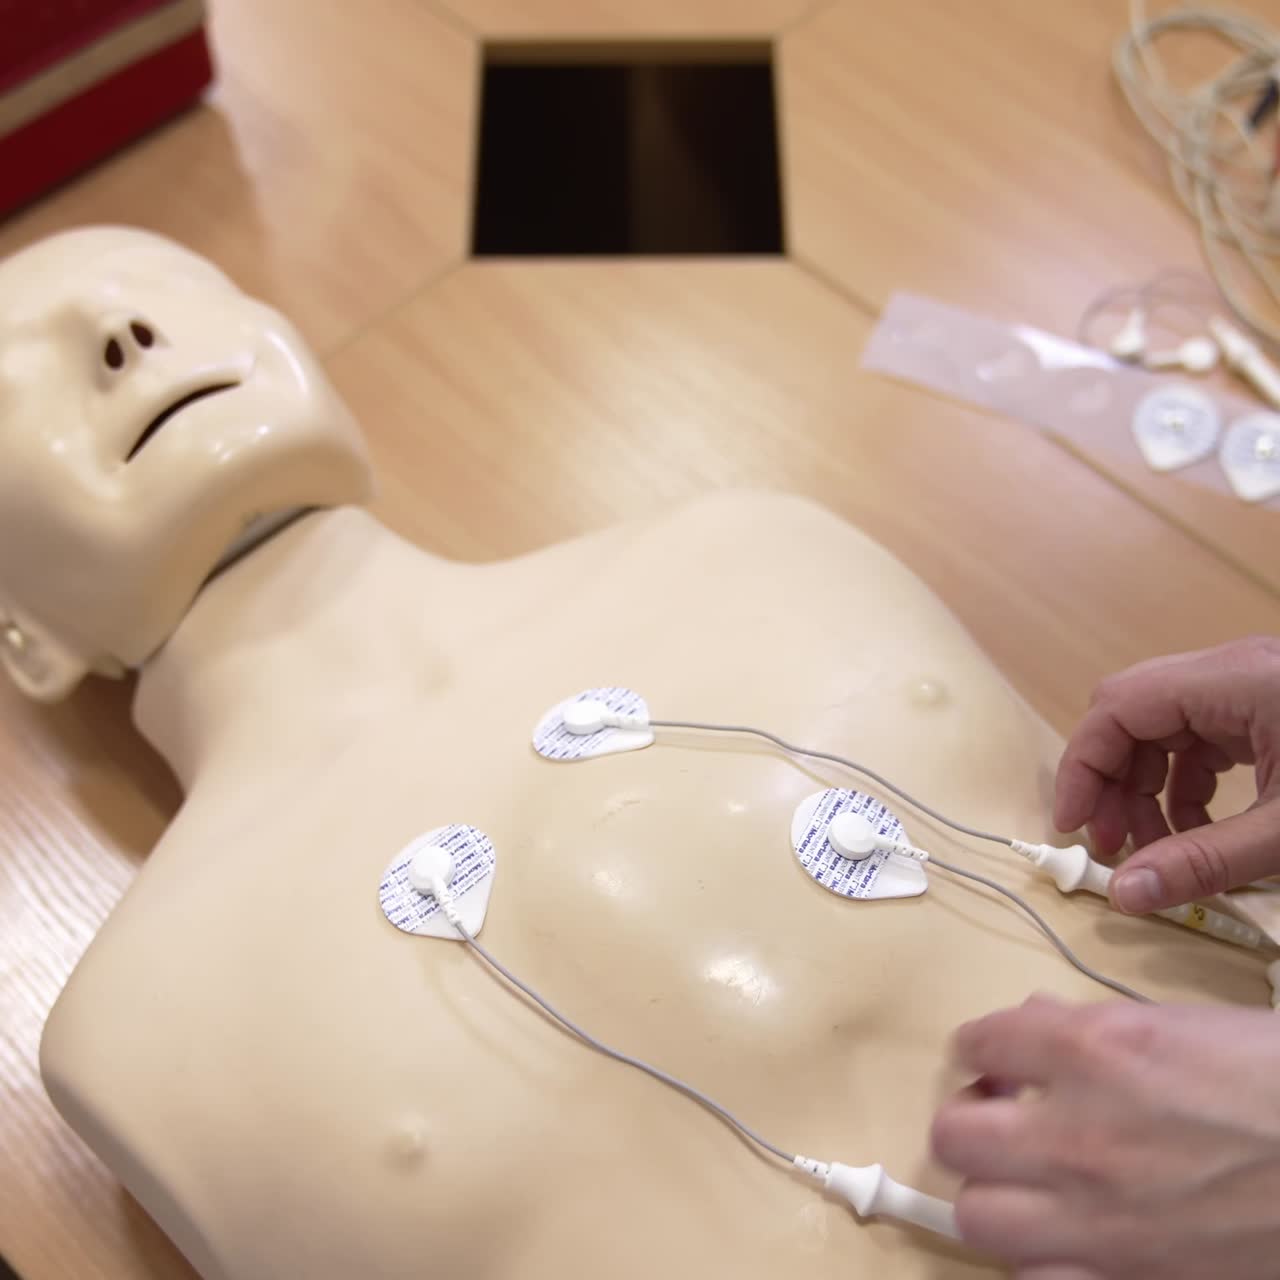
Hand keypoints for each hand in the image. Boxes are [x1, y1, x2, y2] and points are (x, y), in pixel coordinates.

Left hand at [932, 995, 1279, 1278]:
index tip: (1000, 1058)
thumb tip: (1037, 1029)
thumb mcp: (1184, 1023)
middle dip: (974, 1121)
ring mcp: (1102, 1221)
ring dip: (998, 1194)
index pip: (977, 1041)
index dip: (986, 1048)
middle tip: (1007, 1119)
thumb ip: (1095, 1026)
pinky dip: (1044, 1262)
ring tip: (1032, 1182)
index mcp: (1093, 1051)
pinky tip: (1075, 1240)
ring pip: (977, 1218)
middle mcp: (1079, 1135)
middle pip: (955, 1136)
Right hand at [1054, 636, 1279, 913]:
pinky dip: (1186, 783)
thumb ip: (1204, 862)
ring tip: (1155, 847)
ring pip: (1164, 726)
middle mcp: (1234, 670)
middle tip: (1112, 844)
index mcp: (1234, 681)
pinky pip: (1201, 736)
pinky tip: (1200, 828)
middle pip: (1133, 712)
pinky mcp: (1270, 706)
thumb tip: (1125, 894)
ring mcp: (1253, 685)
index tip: (1074, 828)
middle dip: (1113, 779)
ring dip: (1147, 786)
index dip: (1082, 766)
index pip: (1117, 706)